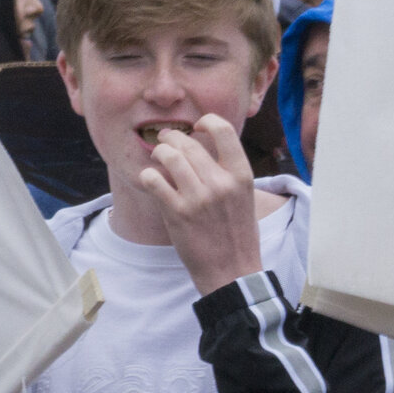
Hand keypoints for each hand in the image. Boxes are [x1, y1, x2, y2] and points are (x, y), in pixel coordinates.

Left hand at [142, 116, 262, 295]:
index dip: (206, 122)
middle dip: (171, 138)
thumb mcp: (244, 198)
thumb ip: (228, 173)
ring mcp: (199, 198)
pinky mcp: (177, 212)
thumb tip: (204, 148)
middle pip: (188, 142)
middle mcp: (221, 183)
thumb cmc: (238, 234)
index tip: (196, 127)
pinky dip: (149, 176)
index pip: (224, 130)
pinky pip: (153, 180)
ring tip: (158, 159)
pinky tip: (152, 181)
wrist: (232, 270)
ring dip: (158, 154)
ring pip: (168, 156)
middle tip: (165, 142)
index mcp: (242, 176)